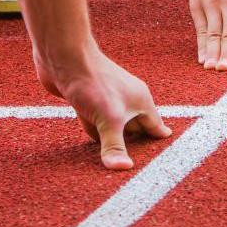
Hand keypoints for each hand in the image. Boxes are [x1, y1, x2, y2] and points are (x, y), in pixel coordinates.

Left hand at [35, 49, 172, 169]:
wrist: (63, 57)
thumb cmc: (93, 82)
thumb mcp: (108, 119)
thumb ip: (115, 145)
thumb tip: (123, 169)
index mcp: (141, 101)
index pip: (155, 127)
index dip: (159, 143)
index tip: (163, 159)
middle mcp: (127, 100)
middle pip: (135, 130)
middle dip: (134, 146)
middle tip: (136, 169)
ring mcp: (107, 100)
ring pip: (113, 127)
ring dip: (111, 141)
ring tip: (115, 162)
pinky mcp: (88, 101)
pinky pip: (96, 123)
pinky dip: (94, 133)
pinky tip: (91, 146)